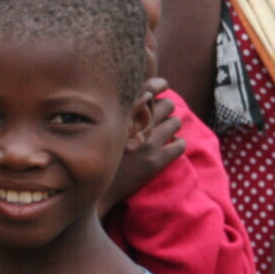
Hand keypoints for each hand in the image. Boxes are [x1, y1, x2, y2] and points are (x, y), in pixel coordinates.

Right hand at [100, 79, 184, 216]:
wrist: (93, 189)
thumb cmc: (94, 155)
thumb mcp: (100, 127)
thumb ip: (116, 111)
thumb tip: (138, 95)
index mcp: (120, 112)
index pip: (148, 88)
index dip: (159, 84)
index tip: (164, 85)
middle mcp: (134, 124)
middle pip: (167, 104)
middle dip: (166, 108)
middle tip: (162, 114)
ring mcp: (146, 142)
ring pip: (175, 122)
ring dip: (173, 125)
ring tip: (167, 130)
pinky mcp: (155, 161)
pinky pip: (180, 145)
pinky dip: (179, 144)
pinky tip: (172, 146)